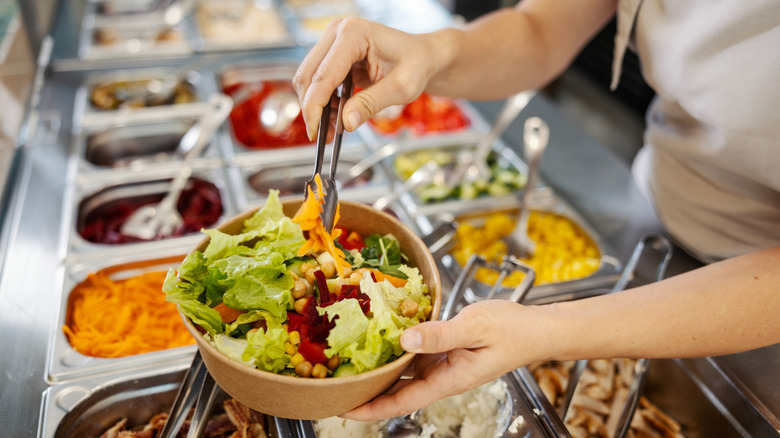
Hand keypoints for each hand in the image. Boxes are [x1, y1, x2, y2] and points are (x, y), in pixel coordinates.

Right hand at [293, 18, 446, 139]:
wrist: (422, 56)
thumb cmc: (417, 64)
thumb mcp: (401, 88)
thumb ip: (372, 103)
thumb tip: (347, 122)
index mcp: (354, 34)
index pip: (323, 75)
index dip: (315, 106)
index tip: (315, 131)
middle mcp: (339, 32)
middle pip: (309, 76)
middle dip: (312, 109)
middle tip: (323, 135)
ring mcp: (333, 41)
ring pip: (309, 79)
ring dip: (316, 106)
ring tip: (334, 128)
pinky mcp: (333, 54)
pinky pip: (318, 80)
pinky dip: (323, 101)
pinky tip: (337, 115)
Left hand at [341, 300, 546, 420]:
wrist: (536, 328)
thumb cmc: (513, 330)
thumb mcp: (475, 327)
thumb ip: (439, 334)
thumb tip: (404, 341)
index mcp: (448, 379)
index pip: (401, 402)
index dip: (371, 408)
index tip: (343, 409)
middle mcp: (442, 376)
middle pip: (397, 391)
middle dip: (368, 391)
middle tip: (335, 385)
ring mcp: (443, 364)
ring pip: (404, 372)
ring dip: (379, 371)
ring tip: (350, 364)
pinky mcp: (445, 350)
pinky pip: (415, 354)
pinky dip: (396, 349)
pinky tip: (381, 337)